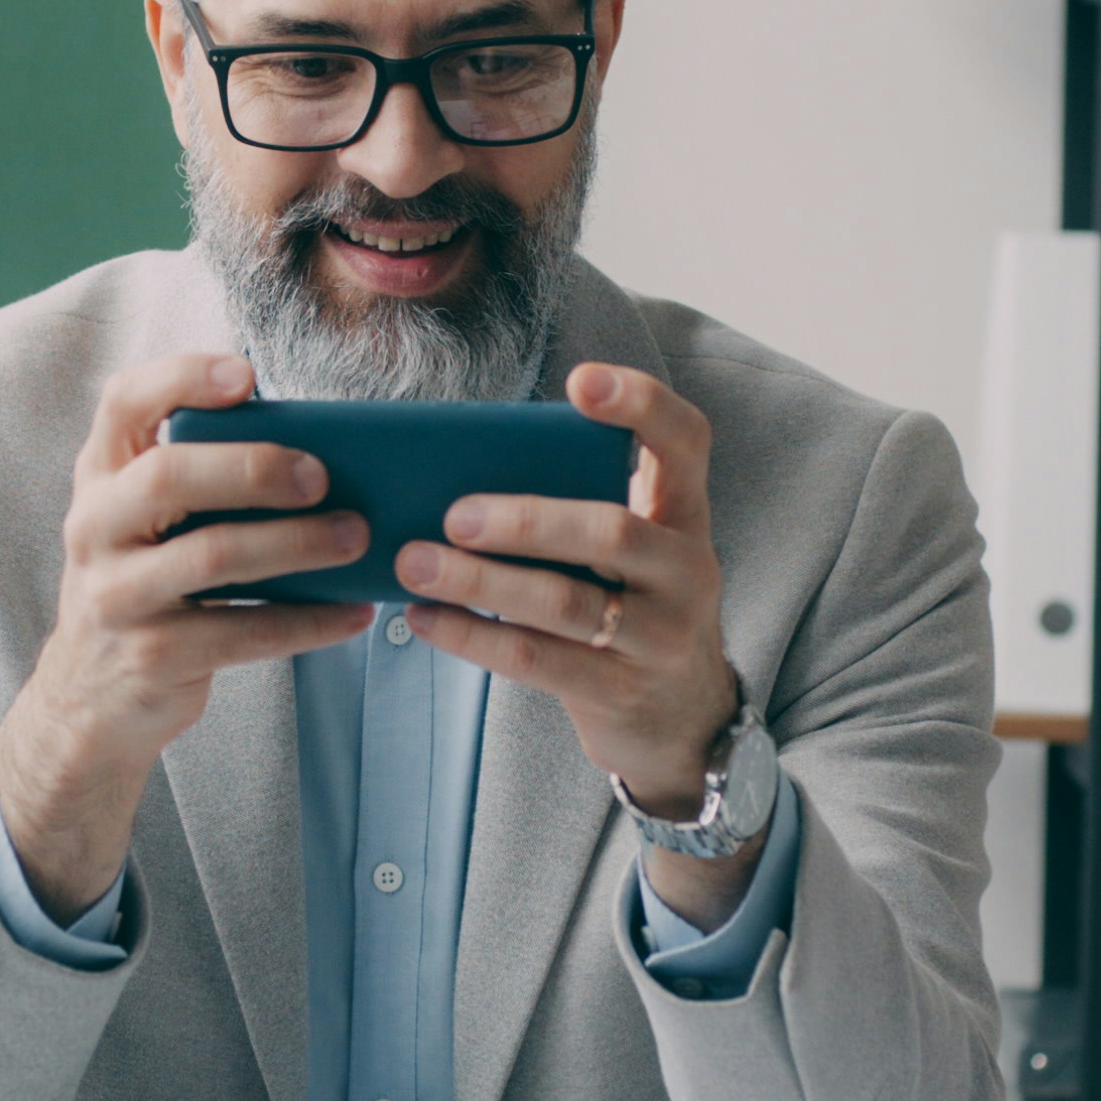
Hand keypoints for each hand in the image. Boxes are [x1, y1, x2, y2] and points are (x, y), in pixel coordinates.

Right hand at [0, 353, 373, 915]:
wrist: (89, 697)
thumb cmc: (145, 586)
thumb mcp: (145, 524)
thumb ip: (197, 480)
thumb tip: (320, 448)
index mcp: (100, 477)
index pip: (123, 403)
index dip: (181, 377)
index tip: (247, 375)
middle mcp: (94, 528)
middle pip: (169, 477)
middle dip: (254, 468)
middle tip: (323, 476)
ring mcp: (117, 595)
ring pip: (212, 556)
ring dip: (296, 544)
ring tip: (355, 537)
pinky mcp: (151, 656)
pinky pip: (243, 632)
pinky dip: (307, 621)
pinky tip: (352, 611)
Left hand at [399, 362, 748, 861]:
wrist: (681, 718)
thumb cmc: (630, 607)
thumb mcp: (631, 552)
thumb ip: (578, 507)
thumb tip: (458, 475)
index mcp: (685, 514)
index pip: (685, 440)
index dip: (642, 403)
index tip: (579, 381)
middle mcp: (686, 570)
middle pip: (611, 529)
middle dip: (525, 521)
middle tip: (452, 514)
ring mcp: (660, 636)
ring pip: (565, 603)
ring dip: (479, 582)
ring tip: (414, 565)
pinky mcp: (620, 691)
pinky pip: (537, 660)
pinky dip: (473, 635)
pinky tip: (425, 619)